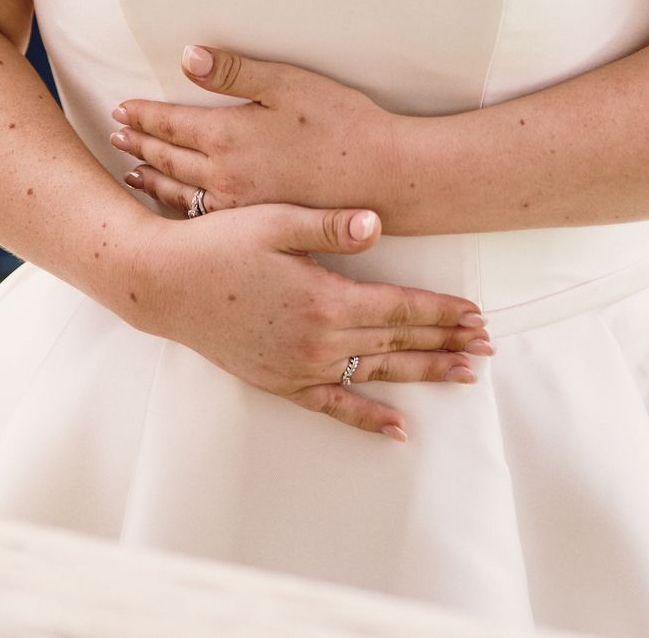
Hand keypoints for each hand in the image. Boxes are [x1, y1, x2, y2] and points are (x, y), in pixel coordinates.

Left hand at [111, 46, 399, 216]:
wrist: (383, 178)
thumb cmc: (341, 122)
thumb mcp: (286, 83)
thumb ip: (234, 71)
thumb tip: (187, 57)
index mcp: (227, 136)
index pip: (170, 123)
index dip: (143, 115)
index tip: (120, 110)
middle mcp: (224, 176)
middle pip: (168, 158)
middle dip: (139, 145)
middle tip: (116, 136)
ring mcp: (240, 205)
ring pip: (180, 192)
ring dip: (152, 179)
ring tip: (132, 173)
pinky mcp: (258, 223)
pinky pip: (204, 217)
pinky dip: (179, 208)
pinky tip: (177, 206)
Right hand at [114, 204, 488, 440]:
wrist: (162, 284)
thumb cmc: (216, 243)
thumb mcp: (274, 220)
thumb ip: (330, 224)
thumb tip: (379, 223)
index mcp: (325, 299)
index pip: (400, 309)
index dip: (442, 311)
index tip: (477, 315)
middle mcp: (318, 341)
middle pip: (397, 344)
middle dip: (445, 343)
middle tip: (487, 347)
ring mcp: (299, 367)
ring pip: (376, 375)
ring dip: (423, 375)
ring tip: (463, 376)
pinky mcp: (279, 382)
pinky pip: (334, 406)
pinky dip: (369, 418)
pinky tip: (400, 428)